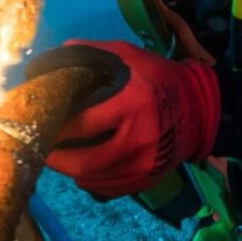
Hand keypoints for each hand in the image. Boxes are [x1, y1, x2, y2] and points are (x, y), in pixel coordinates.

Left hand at [24, 40, 220, 197]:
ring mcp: (145, 164)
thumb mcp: (131, 56)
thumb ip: (95, 53)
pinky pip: (110, 188)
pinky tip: (84, 169)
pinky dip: (92, 181)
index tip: (41, 124)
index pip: (84, 124)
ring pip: (95, 179)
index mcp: (132, 104)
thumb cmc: (160, 79)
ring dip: (71, 170)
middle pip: (85, 162)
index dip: (57, 128)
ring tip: (59, 157)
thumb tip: (59, 54)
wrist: (200, 109)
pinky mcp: (148, 179)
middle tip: (42, 149)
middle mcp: (139, 139)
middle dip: (56, 159)